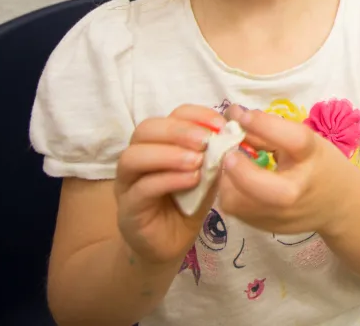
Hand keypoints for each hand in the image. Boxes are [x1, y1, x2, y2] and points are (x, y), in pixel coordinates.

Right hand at [114, 105, 222, 264]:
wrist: (169, 245)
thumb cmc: (187, 205)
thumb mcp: (207, 177)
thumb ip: (214, 158)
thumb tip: (231, 138)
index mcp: (159, 143)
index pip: (170, 116)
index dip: (195, 115)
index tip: (220, 125)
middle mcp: (138, 158)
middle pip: (145, 129)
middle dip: (178, 130)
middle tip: (205, 141)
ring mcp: (128, 184)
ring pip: (134, 156)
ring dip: (169, 154)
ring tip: (197, 162)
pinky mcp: (128, 209)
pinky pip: (142, 188)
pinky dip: (168, 180)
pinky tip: (192, 180)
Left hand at [217, 108, 358, 236]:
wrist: (339, 207)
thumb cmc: (321, 166)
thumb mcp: (305, 142)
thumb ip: (270, 131)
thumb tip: (233, 115)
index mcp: (312, 160)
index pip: (292, 139)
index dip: (263, 124)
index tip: (242, 115)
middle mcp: (296, 191)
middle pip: (257, 185)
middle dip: (237, 168)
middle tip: (229, 153)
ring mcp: (279, 214)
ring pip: (236, 202)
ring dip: (227, 180)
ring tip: (232, 166)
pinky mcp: (265, 228)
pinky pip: (235, 210)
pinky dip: (231, 192)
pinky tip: (237, 181)